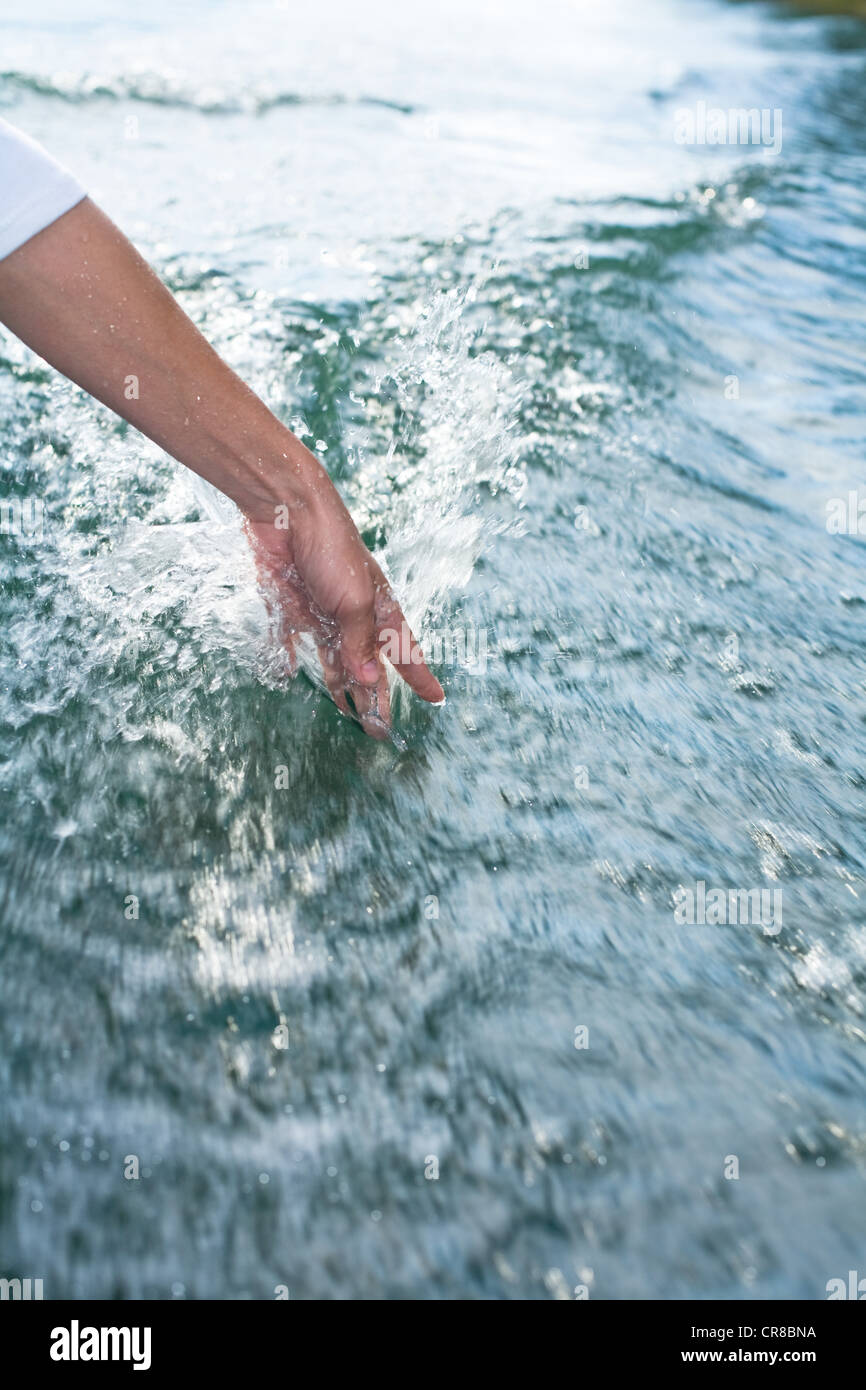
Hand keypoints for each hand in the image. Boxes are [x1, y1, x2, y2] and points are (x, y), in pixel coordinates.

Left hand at [243, 464, 443, 739]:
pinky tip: (288, 672)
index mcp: (378, 608)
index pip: (404, 651)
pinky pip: (288, 639)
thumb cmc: (331, 550)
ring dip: (340, 687)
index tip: (435, 699)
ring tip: (348, 716)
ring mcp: (321, 611)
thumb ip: (360, 642)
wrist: (286, 510)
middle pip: (368, 665)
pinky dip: (287, 656)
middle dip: (375, 697)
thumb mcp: (354, 601)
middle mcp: (352, 614)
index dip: (418, 676)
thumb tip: (370, 680)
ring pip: (334, 659)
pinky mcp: (289, 606)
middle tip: (380, 732)